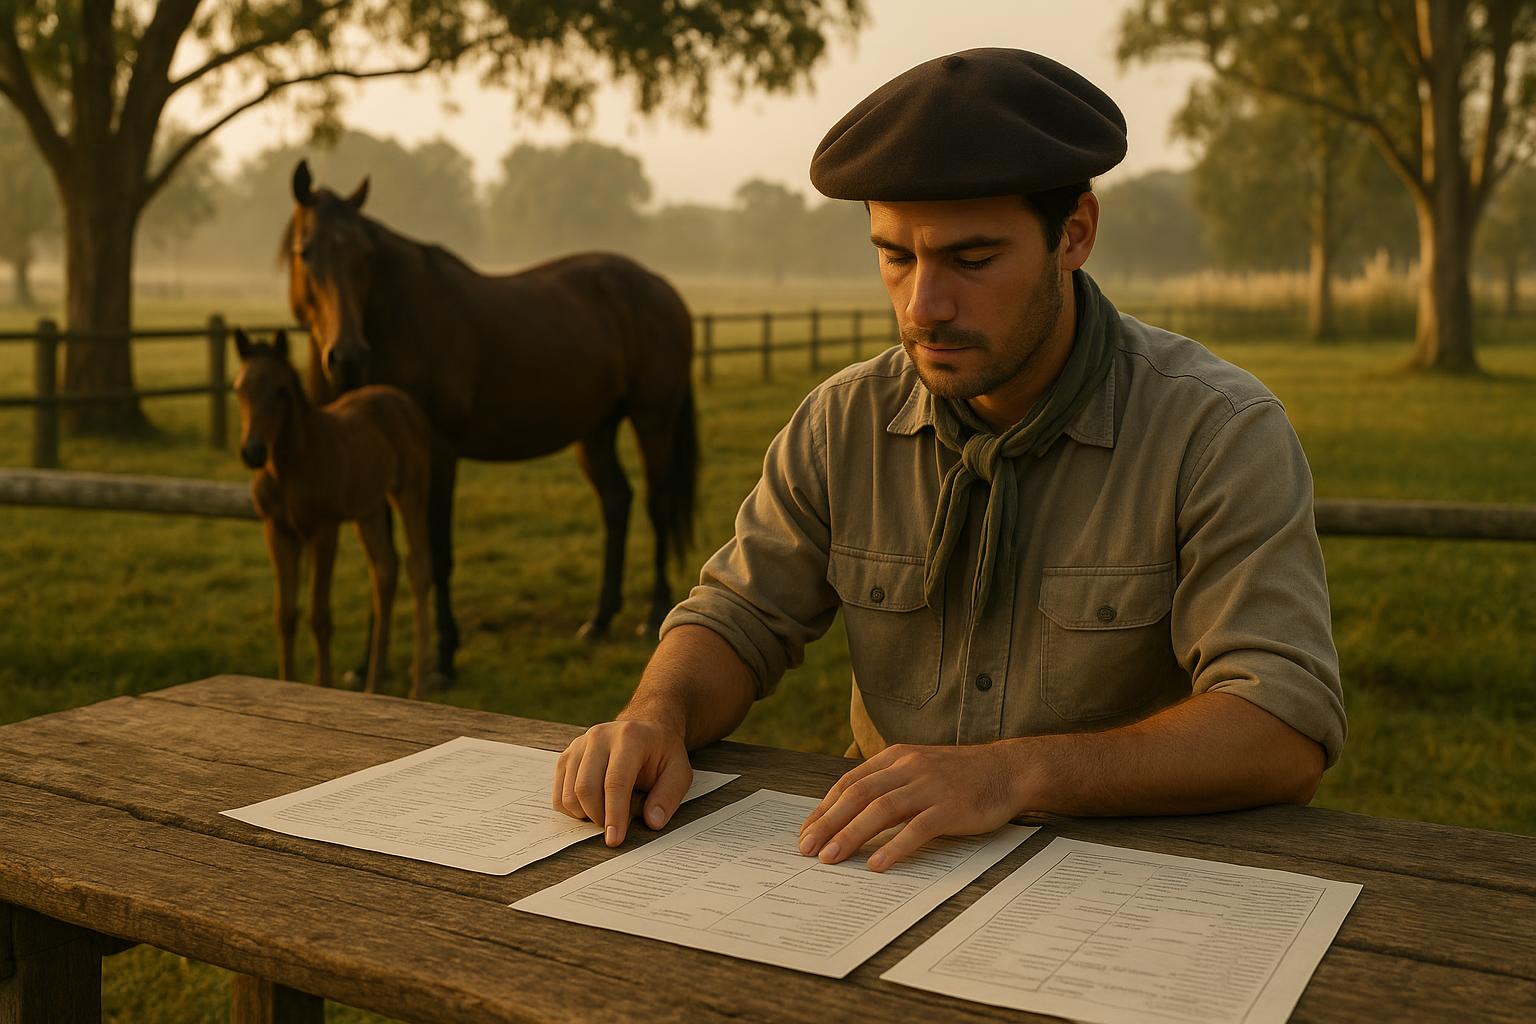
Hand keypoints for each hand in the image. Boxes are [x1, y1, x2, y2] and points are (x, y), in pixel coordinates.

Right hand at [552, 719, 692, 846]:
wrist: (644, 730)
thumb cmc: (661, 754)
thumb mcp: (679, 771)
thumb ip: (668, 796)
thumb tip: (652, 822)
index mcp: (629, 738)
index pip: (615, 781)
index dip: (614, 814)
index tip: (614, 840)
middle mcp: (599, 737)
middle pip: (586, 788)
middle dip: (598, 817)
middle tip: (614, 829)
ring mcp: (579, 745)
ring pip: (569, 793)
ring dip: (585, 815)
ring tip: (607, 813)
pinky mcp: (567, 756)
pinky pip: (559, 793)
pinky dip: (573, 810)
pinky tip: (592, 807)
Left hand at [798, 742, 1022, 870]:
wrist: (1008, 770)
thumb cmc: (961, 775)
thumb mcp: (919, 769)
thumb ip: (889, 784)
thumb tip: (852, 812)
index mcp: (896, 758)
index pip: (849, 782)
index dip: (824, 808)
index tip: (807, 831)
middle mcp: (908, 768)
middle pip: (858, 794)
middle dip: (828, 823)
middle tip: (807, 849)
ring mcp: (929, 786)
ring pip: (880, 809)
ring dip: (851, 835)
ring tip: (832, 858)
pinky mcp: (950, 807)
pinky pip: (916, 828)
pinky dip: (893, 847)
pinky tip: (876, 864)